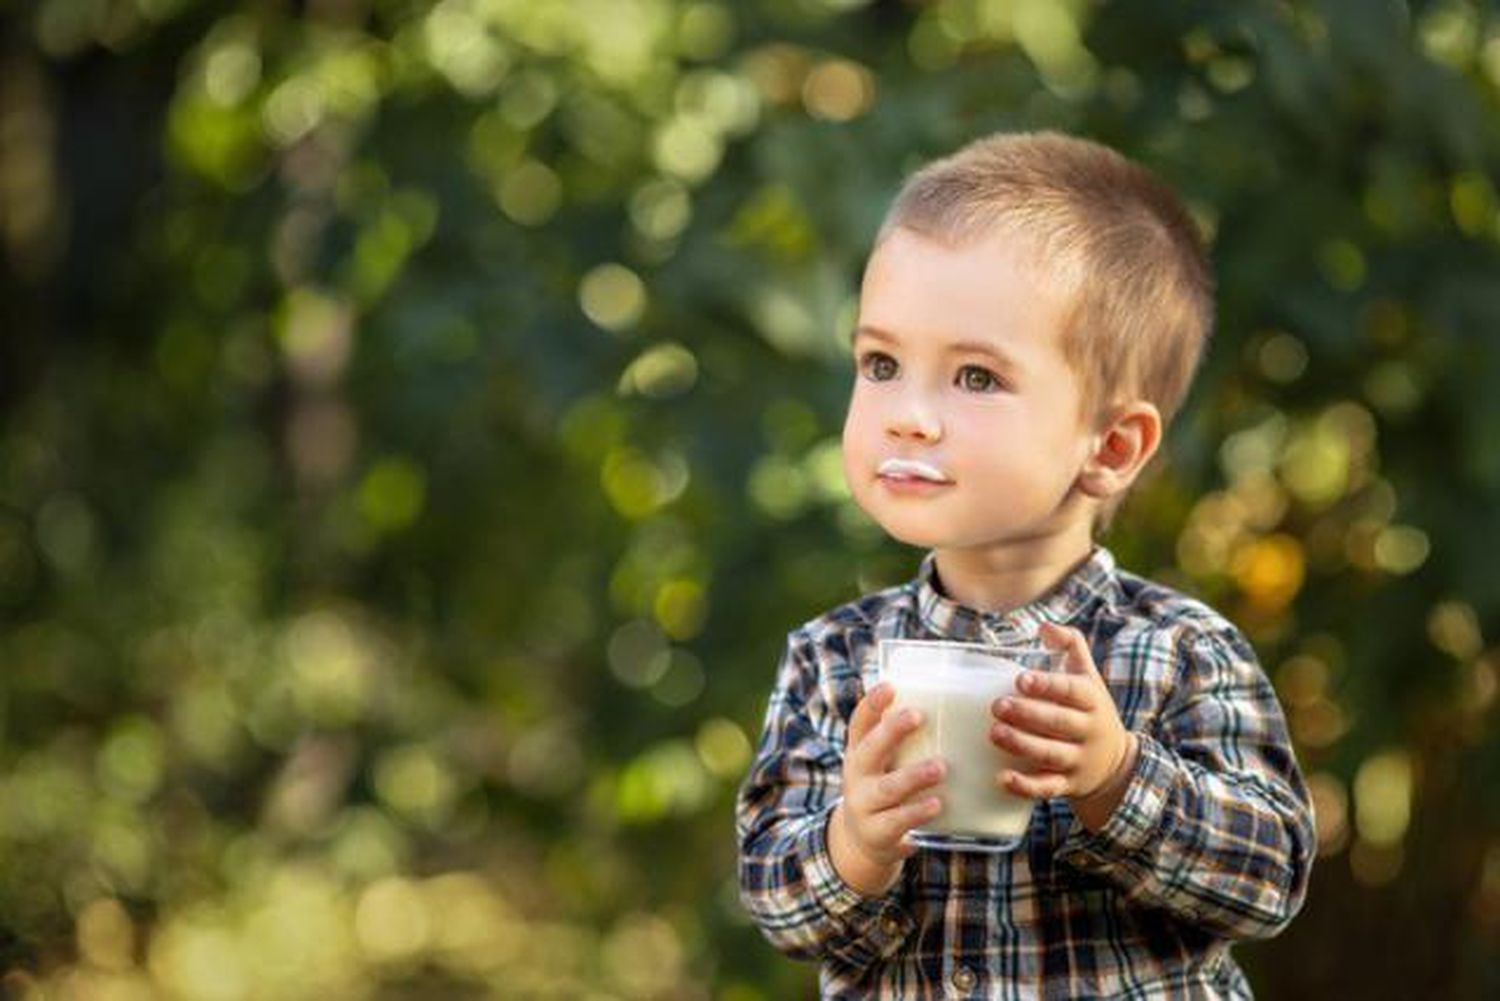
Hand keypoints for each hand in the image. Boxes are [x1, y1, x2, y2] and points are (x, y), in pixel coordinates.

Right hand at [829, 682, 946, 895]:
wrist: (860, 842)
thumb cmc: (881, 788)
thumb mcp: (881, 763)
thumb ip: (900, 741)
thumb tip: (948, 703)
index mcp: (859, 752)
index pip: (859, 723)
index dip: (872, 704)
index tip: (890, 686)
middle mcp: (856, 775)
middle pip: (869, 750)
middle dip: (892, 731)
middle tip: (918, 715)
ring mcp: (863, 805)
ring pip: (886, 788)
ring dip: (913, 776)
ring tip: (940, 767)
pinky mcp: (877, 833)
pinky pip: (896, 822)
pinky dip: (916, 813)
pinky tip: (937, 804)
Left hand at [989, 622, 1137, 826]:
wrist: (1116, 763)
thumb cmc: (1089, 709)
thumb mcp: (1088, 676)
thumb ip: (1071, 644)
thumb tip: (1044, 626)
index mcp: (1092, 700)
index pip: (1072, 691)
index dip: (1048, 685)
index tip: (1021, 679)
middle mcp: (1089, 731)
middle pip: (1059, 722)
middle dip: (1028, 714)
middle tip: (997, 706)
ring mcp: (1079, 760)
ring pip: (1051, 754)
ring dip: (1022, 745)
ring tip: (994, 733)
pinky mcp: (1068, 786)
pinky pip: (1048, 789)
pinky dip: (1026, 786)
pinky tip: (1002, 778)